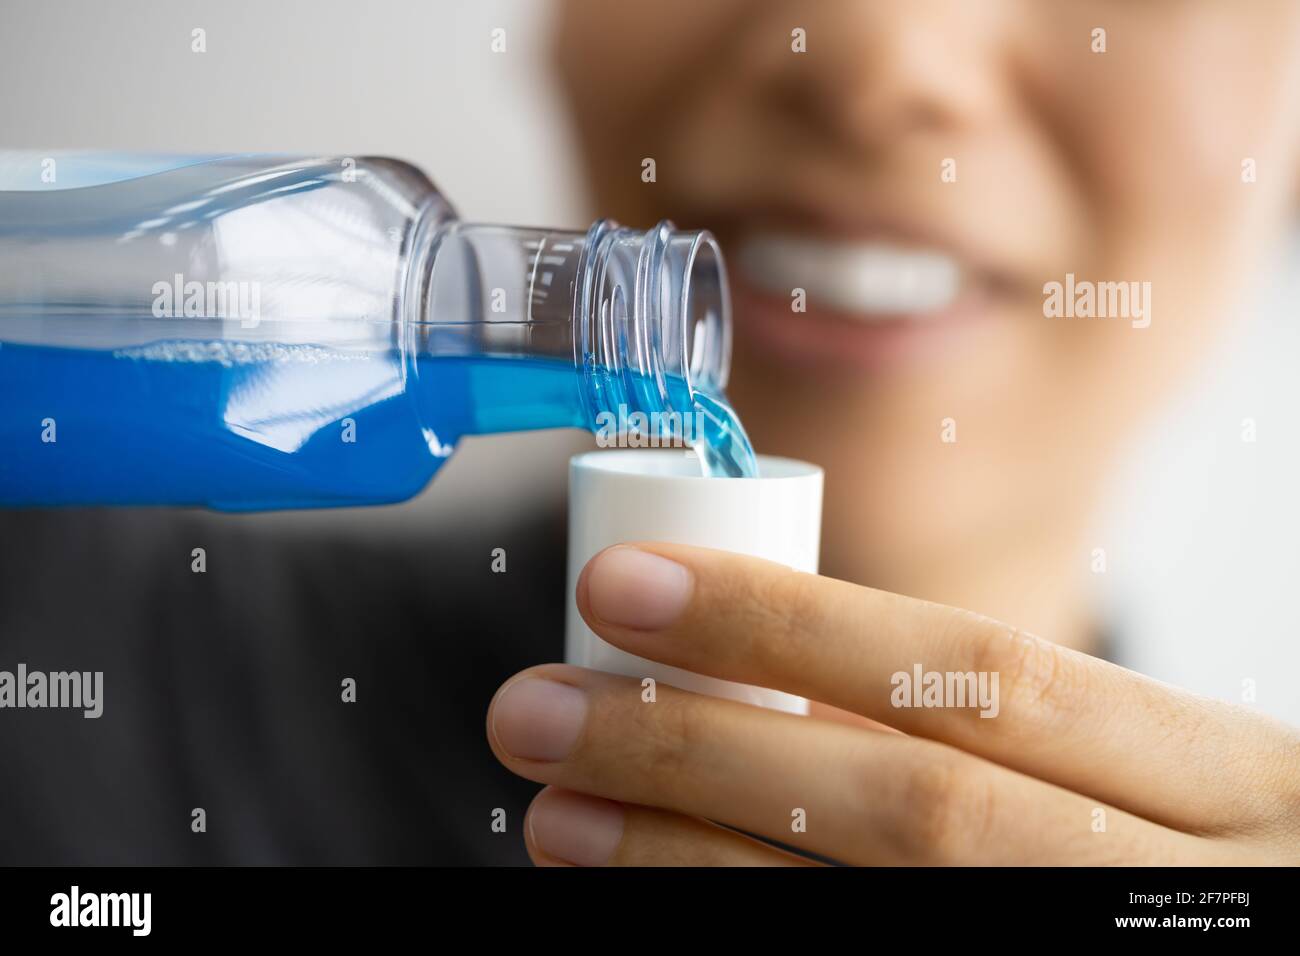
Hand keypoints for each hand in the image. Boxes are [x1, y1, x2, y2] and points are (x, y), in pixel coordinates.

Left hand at [487, 543, 1299, 864]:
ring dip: (689, 857)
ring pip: (870, 907)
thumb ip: (1002, 725)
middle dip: (699, 748)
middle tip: (540, 711)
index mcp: (1225, 779)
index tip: (627, 584)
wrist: (1287, 935)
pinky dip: (744, 927)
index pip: (978, 672)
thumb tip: (771, 661)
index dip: (786, 621)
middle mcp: (1169, 888)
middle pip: (902, 803)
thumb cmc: (1214, 858)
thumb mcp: (1167, 777)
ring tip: (559, 817)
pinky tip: (650, 896)